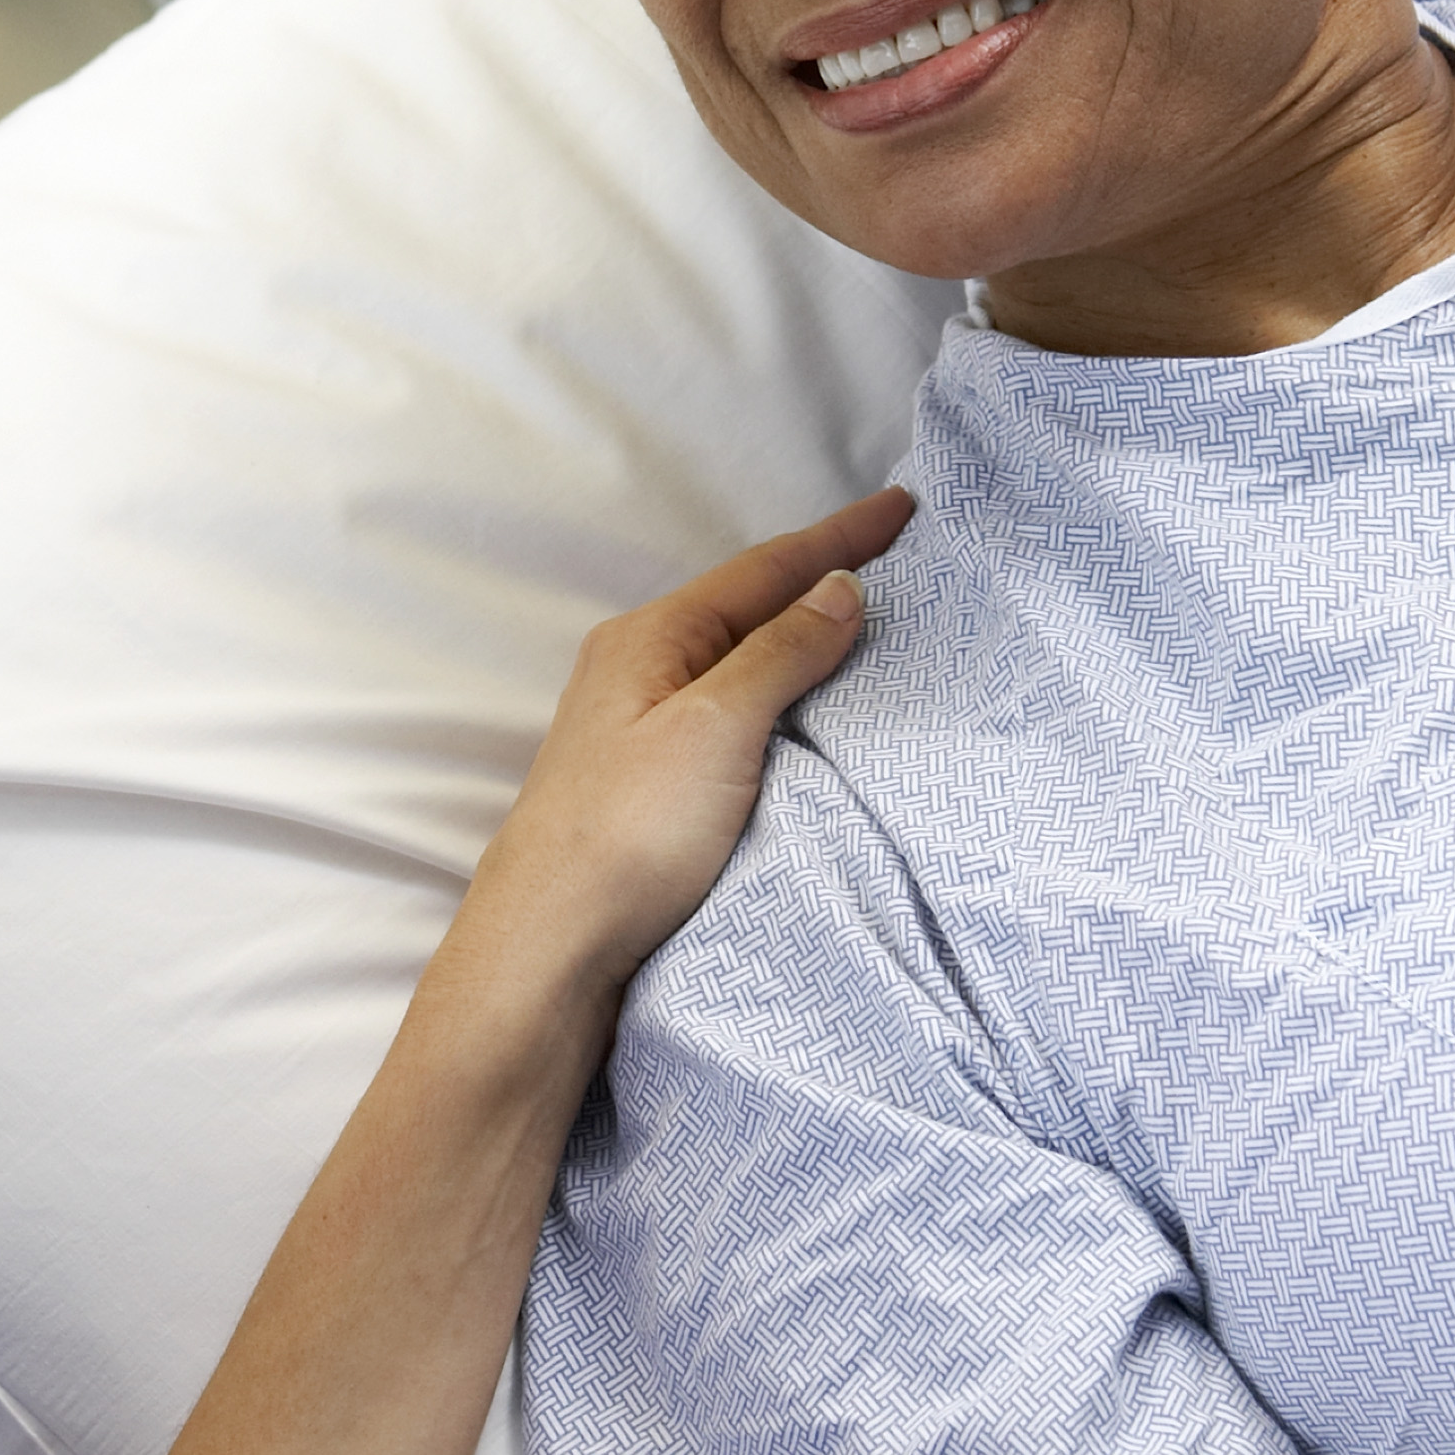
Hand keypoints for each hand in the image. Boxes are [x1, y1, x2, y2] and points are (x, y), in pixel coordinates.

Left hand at [440, 490, 911, 1022]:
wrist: (549, 948)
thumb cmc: (625, 835)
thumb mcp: (714, 729)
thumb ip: (780, 654)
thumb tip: (839, 588)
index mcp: (651, 638)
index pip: (765, 568)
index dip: (839, 537)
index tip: (905, 506)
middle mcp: (638, 669)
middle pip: (748, 606)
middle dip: (820, 578)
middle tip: (896, 556)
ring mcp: (639, 727)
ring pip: (737, 661)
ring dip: (800, 639)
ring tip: (864, 625)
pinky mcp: (650, 786)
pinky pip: (731, 713)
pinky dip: (781, 696)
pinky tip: (805, 715)